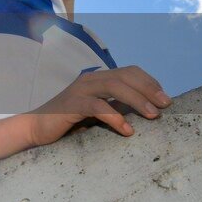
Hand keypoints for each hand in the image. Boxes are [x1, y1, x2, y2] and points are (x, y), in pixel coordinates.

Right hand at [26, 66, 170, 146]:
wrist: (36, 127)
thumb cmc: (68, 122)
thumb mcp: (96, 111)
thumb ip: (115, 106)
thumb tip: (145, 110)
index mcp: (97, 79)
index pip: (129, 71)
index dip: (149, 82)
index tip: (165, 98)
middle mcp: (90, 80)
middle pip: (125, 76)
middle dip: (149, 89)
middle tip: (164, 105)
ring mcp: (80, 90)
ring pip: (114, 87)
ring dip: (137, 100)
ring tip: (152, 115)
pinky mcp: (72, 105)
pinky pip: (98, 107)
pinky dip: (115, 117)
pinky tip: (127, 130)